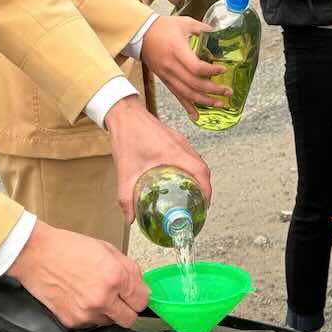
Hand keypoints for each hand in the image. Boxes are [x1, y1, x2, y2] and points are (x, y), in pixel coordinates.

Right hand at [7, 220, 147, 328]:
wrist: (37, 255)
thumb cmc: (69, 248)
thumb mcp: (107, 249)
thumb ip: (127, 269)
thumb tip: (138, 285)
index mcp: (116, 277)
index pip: (142, 301)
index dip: (139, 296)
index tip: (134, 294)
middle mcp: (104, 298)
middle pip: (130, 319)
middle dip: (128, 309)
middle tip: (119, 299)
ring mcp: (87, 313)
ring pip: (110, 323)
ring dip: (108, 312)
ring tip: (94, 294)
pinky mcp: (72, 321)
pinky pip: (90, 324)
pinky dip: (89, 314)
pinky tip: (80, 298)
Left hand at [104, 95, 212, 221]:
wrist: (123, 113)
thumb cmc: (126, 136)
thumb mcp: (126, 171)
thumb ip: (126, 197)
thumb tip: (129, 219)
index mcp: (174, 152)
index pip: (201, 171)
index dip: (207, 190)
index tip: (204, 205)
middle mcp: (181, 145)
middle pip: (203, 167)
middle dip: (205, 187)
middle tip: (198, 204)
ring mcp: (179, 140)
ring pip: (197, 160)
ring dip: (198, 177)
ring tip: (191, 194)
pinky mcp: (174, 138)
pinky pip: (189, 154)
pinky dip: (190, 168)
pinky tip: (179, 178)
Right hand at [140, 15, 227, 119]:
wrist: (140, 34)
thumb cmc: (162, 26)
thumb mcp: (184, 22)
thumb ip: (202, 28)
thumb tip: (218, 33)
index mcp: (178, 51)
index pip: (196, 67)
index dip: (211, 71)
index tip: (223, 69)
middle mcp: (172, 66)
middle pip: (194, 84)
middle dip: (213, 90)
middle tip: (228, 91)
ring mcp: (168, 75)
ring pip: (187, 94)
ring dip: (204, 101)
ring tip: (219, 103)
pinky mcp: (165, 80)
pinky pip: (177, 96)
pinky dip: (187, 106)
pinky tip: (196, 116)